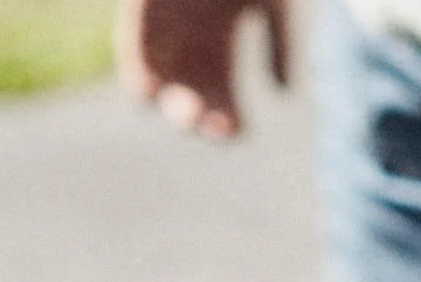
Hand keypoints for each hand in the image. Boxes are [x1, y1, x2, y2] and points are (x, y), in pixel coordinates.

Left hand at [118, 0, 291, 138]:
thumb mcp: (270, 4)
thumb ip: (278, 43)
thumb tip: (284, 91)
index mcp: (219, 55)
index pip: (223, 106)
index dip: (229, 124)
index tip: (238, 129)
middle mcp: (189, 55)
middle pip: (192, 107)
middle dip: (203, 121)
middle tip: (213, 122)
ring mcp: (163, 42)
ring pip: (161, 93)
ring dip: (174, 107)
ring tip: (191, 112)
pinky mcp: (140, 25)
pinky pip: (135, 62)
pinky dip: (142, 80)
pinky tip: (155, 91)